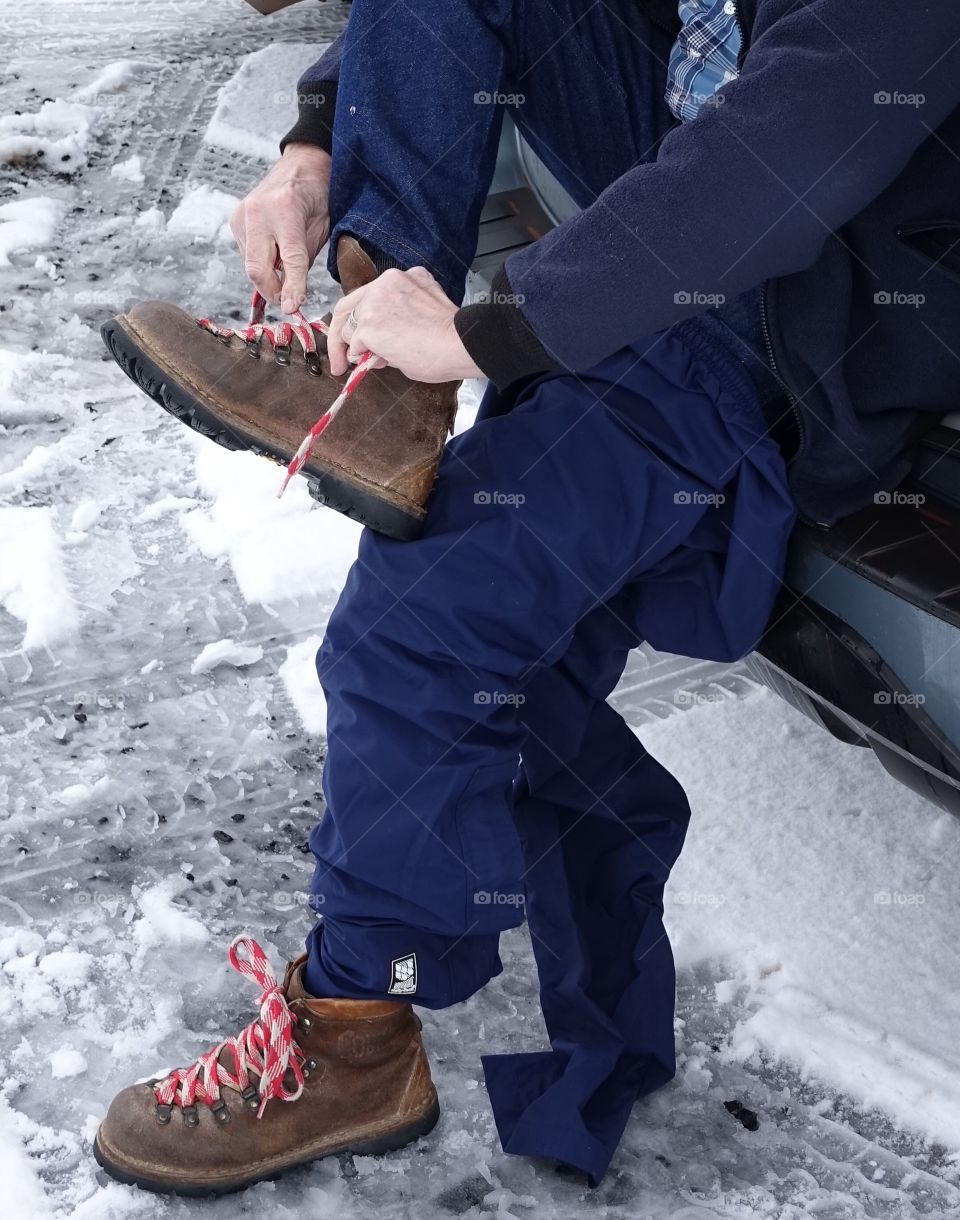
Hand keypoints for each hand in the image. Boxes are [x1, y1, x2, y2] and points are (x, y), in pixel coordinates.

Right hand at [230, 143, 330, 313]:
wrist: (302, 165)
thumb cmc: (317, 196)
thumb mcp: (320, 230)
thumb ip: (303, 262)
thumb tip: (291, 297)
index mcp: (285, 209)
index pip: (290, 260)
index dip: (292, 289)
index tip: (292, 308)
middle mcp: (258, 211)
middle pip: (257, 269)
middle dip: (272, 291)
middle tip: (287, 301)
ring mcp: (242, 214)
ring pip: (251, 265)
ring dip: (268, 275)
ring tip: (284, 266)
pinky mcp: (235, 219)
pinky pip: (247, 254)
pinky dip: (261, 261)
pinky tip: (274, 251)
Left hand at [327, 266, 482, 382]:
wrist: (459, 345)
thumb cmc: (450, 338)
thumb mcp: (422, 313)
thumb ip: (396, 318)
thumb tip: (377, 344)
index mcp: (402, 278)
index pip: (366, 296)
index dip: (356, 319)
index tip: (356, 338)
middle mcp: (386, 283)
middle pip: (347, 307)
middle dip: (340, 337)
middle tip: (341, 361)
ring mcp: (375, 302)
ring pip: (350, 328)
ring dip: (359, 349)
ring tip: (380, 360)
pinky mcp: (369, 324)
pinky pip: (355, 345)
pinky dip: (363, 358)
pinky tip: (384, 360)